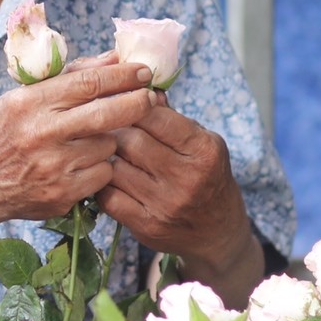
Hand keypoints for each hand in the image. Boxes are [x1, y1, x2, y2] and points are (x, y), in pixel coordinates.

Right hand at [0, 59, 155, 222]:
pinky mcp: (62, 194)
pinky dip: (100, 168)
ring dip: (110, 140)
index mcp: (30, 103)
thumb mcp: (25, 97)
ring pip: (108, 146)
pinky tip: (83, 165)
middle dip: (137, 102)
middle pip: (106, 113)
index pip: (88, 83)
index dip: (122, 75)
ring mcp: (53, 166)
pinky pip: (102, 175)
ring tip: (90, 140)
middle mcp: (41, 133)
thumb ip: (71, 77)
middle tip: (151, 97)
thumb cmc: (7, 133)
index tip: (143, 70)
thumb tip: (115, 58)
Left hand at [94, 104, 255, 288]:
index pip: (157, 117)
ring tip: (106, 150)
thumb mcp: (202, 142)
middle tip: (108, 126)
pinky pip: (109, 197)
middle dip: (116, 129)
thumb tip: (140, 88)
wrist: (217, 231)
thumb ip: (171, 118)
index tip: (125, 102)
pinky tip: (107, 176)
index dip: (134, 105)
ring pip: (115, 167)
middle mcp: (187, 178)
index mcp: (204, 150)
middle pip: (131, 141)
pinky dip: (103, 184)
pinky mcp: (147, 226)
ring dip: (106, 156)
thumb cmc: (206, 176)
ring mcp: (165, 204)